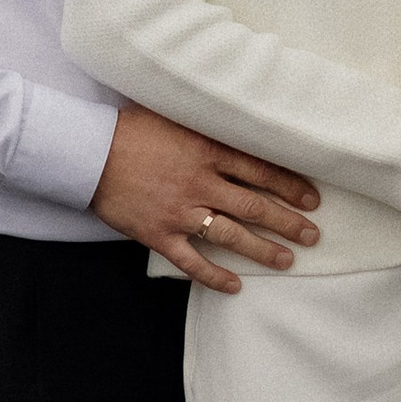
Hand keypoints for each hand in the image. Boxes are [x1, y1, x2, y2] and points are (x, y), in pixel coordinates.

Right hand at [94, 105, 320, 294]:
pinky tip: (235, 286)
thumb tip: (240, 122)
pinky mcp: (159, 234)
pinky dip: (215, 276)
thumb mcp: (176, 115)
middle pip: (254, 206)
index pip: (261, 171)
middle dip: (288, 222)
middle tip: (313, 235)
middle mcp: (200, 183)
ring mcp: (180, 212)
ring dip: (263, 250)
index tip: (312, 199)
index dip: (290, 186)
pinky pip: (192, 261)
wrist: (88, 151)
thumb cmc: (130, 128)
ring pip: (231, 236)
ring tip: (287, 260)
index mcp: (207, 150)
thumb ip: (208, 124)